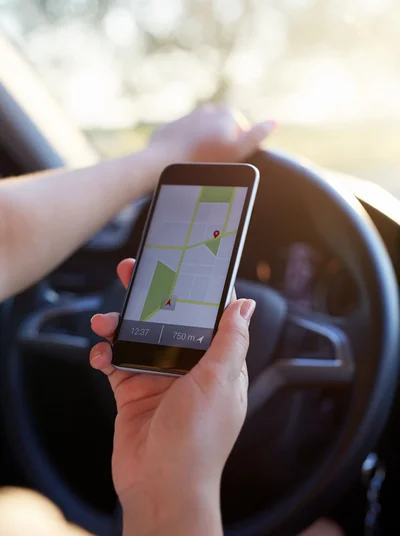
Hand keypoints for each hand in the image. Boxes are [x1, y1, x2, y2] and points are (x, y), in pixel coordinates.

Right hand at [90, 258, 254, 535]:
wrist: (160, 486)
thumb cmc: (198, 441)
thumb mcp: (220, 382)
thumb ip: (231, 341)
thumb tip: (245, 305)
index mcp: (216, 363)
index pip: (208, 317)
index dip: (194, 291)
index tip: (180, 265)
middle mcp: (188, 368)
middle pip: (167, 320)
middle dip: (148, 296)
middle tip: (131, 272)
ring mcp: (158, 379)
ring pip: (137, 336)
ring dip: (119, 324)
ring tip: (104, 321)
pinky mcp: (132, 391)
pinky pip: (116, 363)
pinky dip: (105, 354)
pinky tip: (100, 354)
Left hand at [149, 104, 275, 163]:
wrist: (165, 161)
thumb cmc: (204, 160)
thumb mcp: (237, 150)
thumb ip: (257, 135)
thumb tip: (275, 121)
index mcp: (226, 113)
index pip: (240, 130)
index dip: (237, 147)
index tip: (228, 160)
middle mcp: (206, 110)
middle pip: (220, 131)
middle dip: (219, 144)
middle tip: (214, 164)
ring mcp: (186, 118)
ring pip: (200, 134)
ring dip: (201, 146)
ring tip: (198, 164)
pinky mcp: (168, 129)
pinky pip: (180, 139)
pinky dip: (182, 148)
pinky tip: (182, 162)